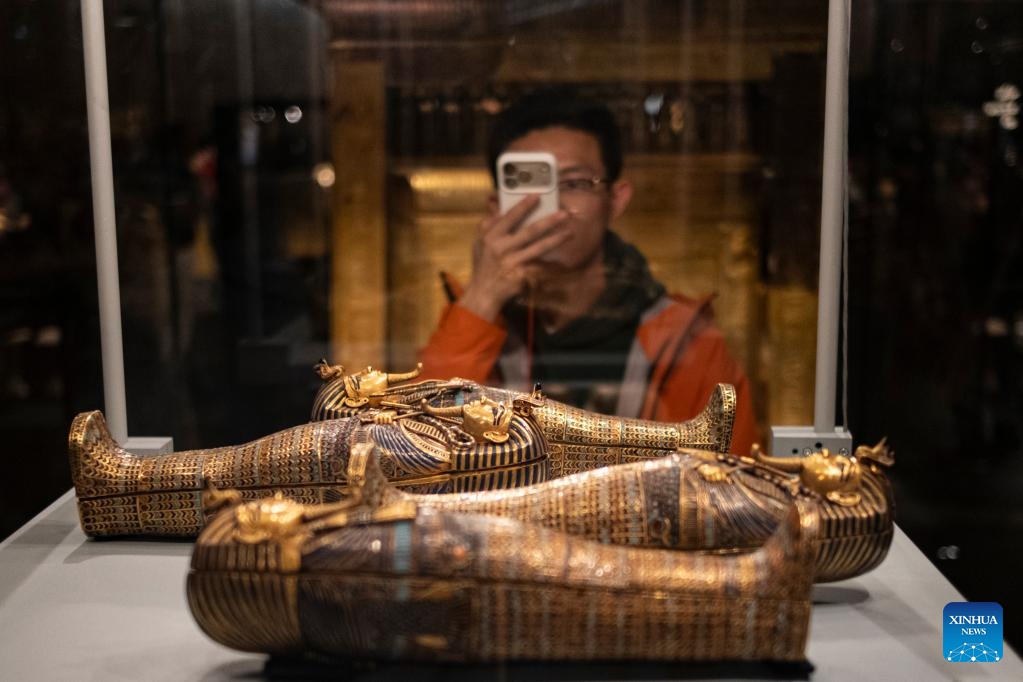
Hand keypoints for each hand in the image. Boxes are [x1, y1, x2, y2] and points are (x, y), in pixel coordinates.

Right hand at [458, 195, 569, 321]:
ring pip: (538, 248)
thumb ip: (487, 224)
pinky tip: (563, 261)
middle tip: (564, 213)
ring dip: (555, 239)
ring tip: (569, 232)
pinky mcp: (521, 276)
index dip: (523, 206)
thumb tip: (497, 207)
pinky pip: (540, 267)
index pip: (509, 218)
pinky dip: (552, 265)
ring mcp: (513, 263)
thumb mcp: (479, 242)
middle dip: (548, 222)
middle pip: (529, 232)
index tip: (537, 196)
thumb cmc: (483, 265)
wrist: (484, 292)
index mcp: (491, 237)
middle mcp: (502, 248)